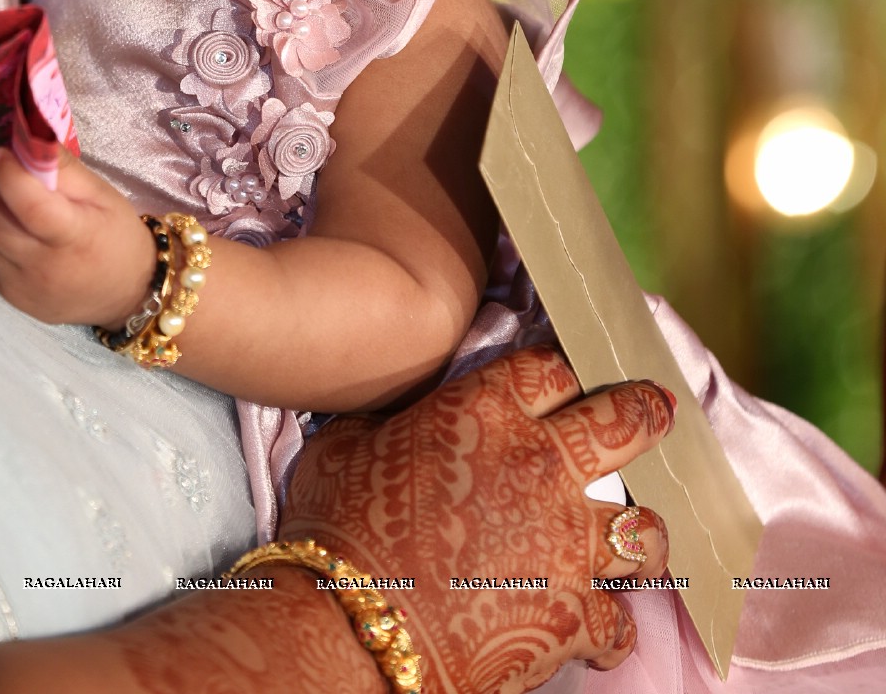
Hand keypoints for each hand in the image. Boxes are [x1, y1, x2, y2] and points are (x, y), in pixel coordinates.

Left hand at [0, 148, 155, 327]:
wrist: (121, 294)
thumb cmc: (116, 236)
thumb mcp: (102, 194)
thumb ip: (64, 168)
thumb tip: (30, 139)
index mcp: (75, 238)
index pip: (30, 207)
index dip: (9, 175)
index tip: (1, 152)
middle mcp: (42, 267)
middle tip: (1, 166)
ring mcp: (19, 287)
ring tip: (2, 193)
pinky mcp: (6, 295)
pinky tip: (1, 222)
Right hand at [282, 346, 674, 693]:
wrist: (351, 623)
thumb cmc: (338, 526)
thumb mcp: (347, 444)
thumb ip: (387, 423)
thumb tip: (383, 425)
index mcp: (486, 411)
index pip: (552, 369)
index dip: (565, 374)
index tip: (571, 381)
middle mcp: (541, 466)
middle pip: (625, 424)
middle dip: (646, 414)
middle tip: (658, 412)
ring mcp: (567, 543)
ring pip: (646, 529)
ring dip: (644, 534)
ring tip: (642, 537)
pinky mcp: (573, 615)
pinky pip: (621, 622)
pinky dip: (612, 627)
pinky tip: (602, 627)